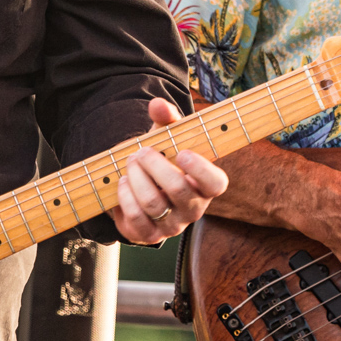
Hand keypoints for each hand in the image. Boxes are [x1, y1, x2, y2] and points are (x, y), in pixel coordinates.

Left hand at [110, 97, 229, 243]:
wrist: (144, 186)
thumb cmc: (164, 158)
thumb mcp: (167, 136)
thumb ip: (166, 118)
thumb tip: (157, 104)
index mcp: (206, 185)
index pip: (216, 183)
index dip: (201, 170)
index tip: (182, 153)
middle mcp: (193, 209)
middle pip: (178, 189)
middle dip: (154, 165)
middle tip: (142, 151)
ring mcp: (172, 225)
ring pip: (153, 203)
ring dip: (136, 178)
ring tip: (130, 162)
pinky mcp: (149, 235)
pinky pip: (136, 219)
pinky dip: (126, 196)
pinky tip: (123, 182)